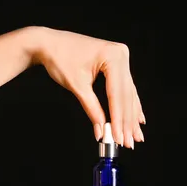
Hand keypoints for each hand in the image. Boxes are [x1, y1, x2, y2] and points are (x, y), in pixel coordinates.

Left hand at [32, 27, 144, 148]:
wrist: (48, 43)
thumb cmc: (60, 57)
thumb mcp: (77, 85)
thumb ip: (92, 109)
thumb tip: (101, 130)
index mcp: (113, 56)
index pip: (117, 94)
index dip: (118, 119)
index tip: (119, 138)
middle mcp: (121, 55)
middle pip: (125, 96)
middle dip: (126, 122)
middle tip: (129, 142)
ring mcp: (120, 59)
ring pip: (127, 94)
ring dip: (130, 117)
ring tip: (135, 136)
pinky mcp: (116, 64)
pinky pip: (124, 88)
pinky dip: (128, 105)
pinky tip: (138, 119)